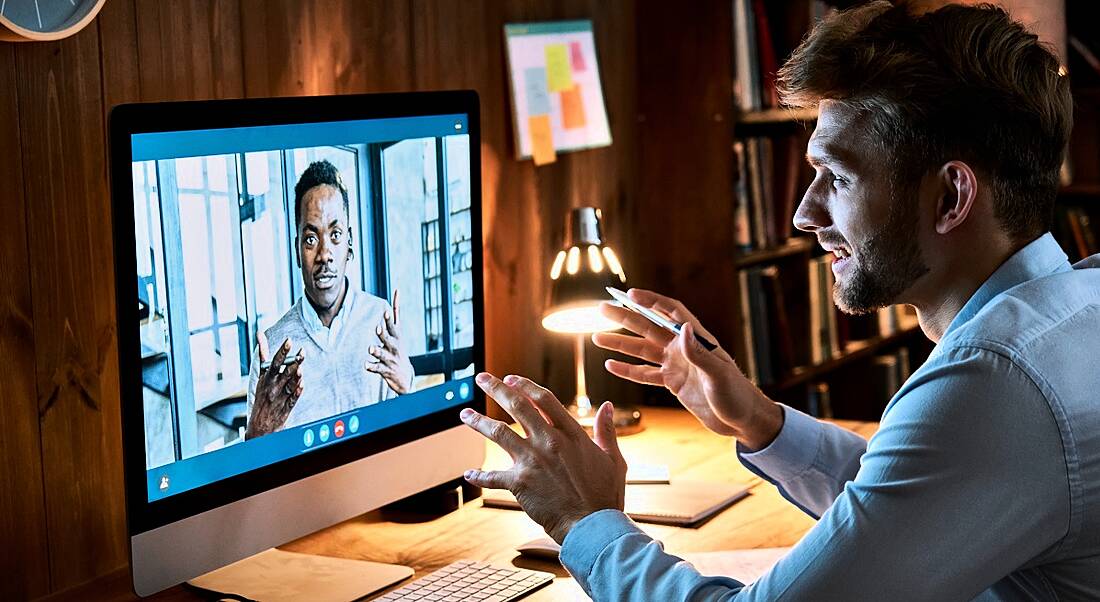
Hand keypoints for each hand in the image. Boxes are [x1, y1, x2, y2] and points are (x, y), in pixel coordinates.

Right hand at [247, 333, 304, 438]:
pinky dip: (297, 392)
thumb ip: (264, 355)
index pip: (274, 362)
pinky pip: (292, 400)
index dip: (282, 351)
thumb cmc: (262, 395)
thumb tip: (260, 335)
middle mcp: (273, 387)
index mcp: (266, 378)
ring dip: (295, 376)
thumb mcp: (261, 375)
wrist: (259, 425)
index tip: (289, 340)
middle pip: (284, 373)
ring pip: (289, 385)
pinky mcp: (286, 408)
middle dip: (293, 362)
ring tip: (301, 368)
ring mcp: (279, 398)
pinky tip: (302, 385)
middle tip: (302, 352)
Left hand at [366, 289, 413, 393]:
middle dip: (384, 334)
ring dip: (377, 351)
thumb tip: (397, 289)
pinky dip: (372, 366)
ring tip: (371, 348)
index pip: (393, 326)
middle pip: (389, 339)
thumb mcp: (399, 331)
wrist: (405, 376)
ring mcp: (390, 358)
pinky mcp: (386, 370)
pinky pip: (378, 368)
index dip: (390, 320)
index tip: (386, 312)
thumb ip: (396, 312)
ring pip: (383, 354)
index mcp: (397, 336)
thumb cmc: (398, 348)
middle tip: (378, 328)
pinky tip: (366, 365)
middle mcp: (394, 347)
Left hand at [460, 373, 625, 543]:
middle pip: (517, 406)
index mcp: (572, 433)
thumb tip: (607, 407)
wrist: (593, 526)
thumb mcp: (613, 459)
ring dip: (478, 421)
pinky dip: (479, 476)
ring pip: (498, 432)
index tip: (511, 378)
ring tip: (465, 414)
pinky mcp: (520, 483)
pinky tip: (469, 474)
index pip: (544, 399)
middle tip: (482, 378)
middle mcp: (549, 441)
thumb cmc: (605, 496)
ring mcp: (533, 461)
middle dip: (496, 389)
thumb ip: (607, 430)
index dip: (525, 385)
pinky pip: (492, 477)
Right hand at [592, 288, 781, 448]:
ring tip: (597, 337)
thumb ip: (698, 353)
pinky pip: (646, 374)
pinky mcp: (673, 383)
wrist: (742, 420)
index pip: (671, 312)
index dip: (651, 301)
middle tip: (602, 308)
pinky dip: (628, 370)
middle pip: (649, 327)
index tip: (629, 294)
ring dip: (620, 344)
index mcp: (697, 340)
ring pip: (642, 350)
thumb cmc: (737, 394)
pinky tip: (611, 366)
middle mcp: (683, 349)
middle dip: (625, 317)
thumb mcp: (718, 374)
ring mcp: (677, 365)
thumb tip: (682, 328)